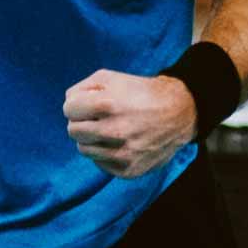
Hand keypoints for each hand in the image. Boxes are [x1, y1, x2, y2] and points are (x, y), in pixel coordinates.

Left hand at [62, 69, 195, 177]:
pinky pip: (100, 163)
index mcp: (107, 105)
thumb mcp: (111, 77)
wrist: (179, 113)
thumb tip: (68, 105)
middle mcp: (114, 131)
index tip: (87, 104)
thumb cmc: (141, 92)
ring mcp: (122, 154)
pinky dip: (105, 153)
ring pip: (84, 150)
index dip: (76, 105)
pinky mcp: (129, 170)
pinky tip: (119, 142)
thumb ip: (82, 88)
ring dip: (92, 139)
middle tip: (96, 118)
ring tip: (108, 129)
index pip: (68, 110)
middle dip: (81, 122)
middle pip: (73, 131)